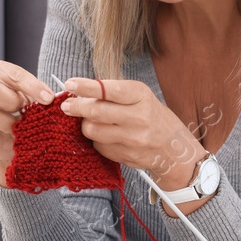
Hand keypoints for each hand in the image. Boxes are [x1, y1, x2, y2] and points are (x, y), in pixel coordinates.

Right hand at [0, 61, 53, 185]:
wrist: (9, 141)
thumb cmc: (21, 116)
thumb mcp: (33, 104)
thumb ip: (40, 98)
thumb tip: (51, 98)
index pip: (14, 74)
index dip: (32, 87)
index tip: (48, 100)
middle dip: (10, 103)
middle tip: (22, 114)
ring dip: (5, 123)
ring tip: (14, 128)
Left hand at [59, 77, 206, 190]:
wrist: (173, 148)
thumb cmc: (152, 116)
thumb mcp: (139, 97)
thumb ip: (112, 93)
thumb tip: (79, 92)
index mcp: (141, 97)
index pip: (109, 90)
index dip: (86, 87)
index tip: (70, 84)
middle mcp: (139, 118)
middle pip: (96, 112)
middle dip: (76, 107)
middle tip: (66, 106)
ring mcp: (133, 139)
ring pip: (93, 130)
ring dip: (85, 125)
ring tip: (89, 120)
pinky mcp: (126, 156)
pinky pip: (99, 145)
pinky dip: (97, 139)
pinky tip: (106, 135)